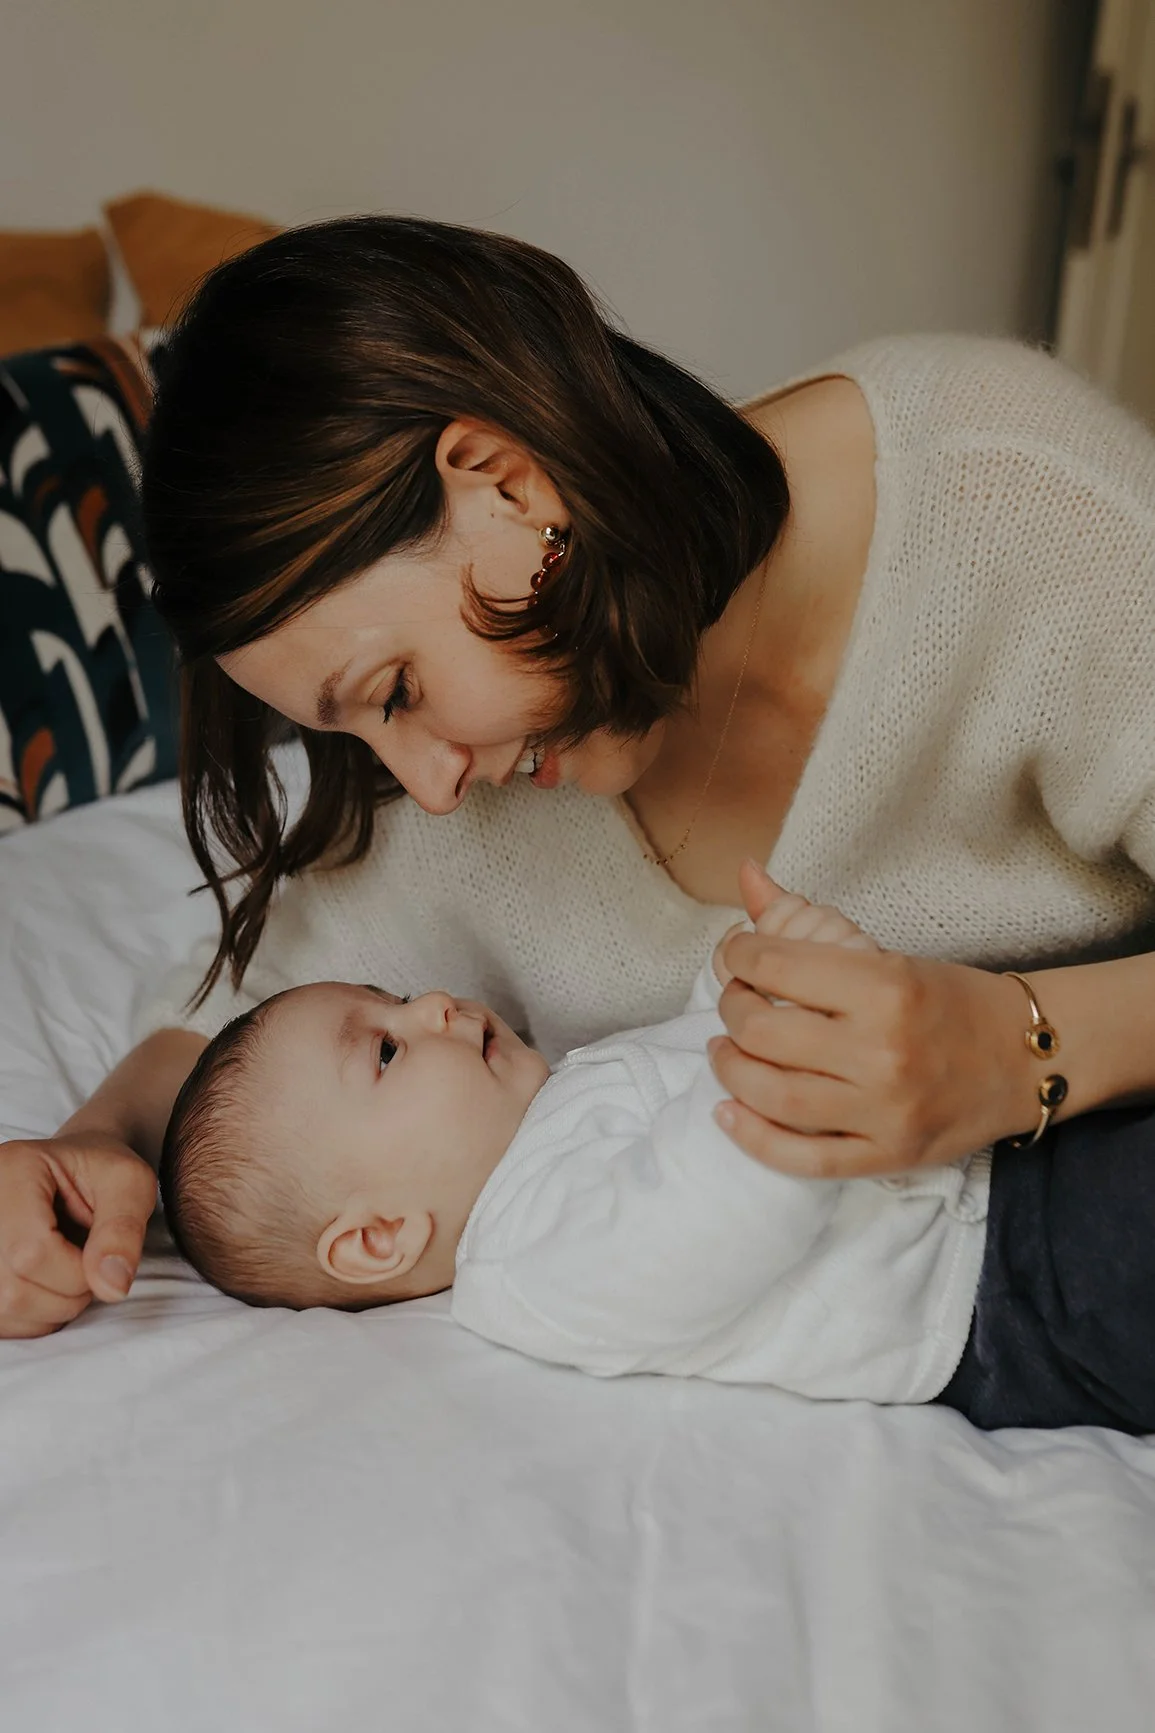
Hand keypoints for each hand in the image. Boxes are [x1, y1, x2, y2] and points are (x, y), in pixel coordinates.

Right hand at [0, 1132, 156, 1337]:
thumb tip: (111, 1287)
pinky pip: (1, 1320)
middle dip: (67, 1295)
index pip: (31, 1252)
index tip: (101, 1257)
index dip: (77, 1273)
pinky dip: (32, 1316)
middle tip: (88, 1265)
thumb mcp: (129, 1183)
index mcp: (13, 1170)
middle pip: (12, 1289)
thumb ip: (123, 1230)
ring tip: (67, 1272)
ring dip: (51, 1309)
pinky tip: (47, 1284)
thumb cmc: (102, 1173)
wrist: (76, 1170)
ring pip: (4, 1310)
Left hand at [709, 862, 1027, 1177]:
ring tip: (726, 1052)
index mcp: (886, 987)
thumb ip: (804, 923)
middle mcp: (883, 1050)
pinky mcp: (890, 1155)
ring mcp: (886, 1110)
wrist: (1029, 1059)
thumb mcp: (886, 955)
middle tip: (734, 1004)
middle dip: (732, 1012)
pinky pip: (804, 1159)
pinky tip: (728, 1114)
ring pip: (775, 1097)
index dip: (738, 956)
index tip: (736, 956)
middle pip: (765, 1033)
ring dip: (731, 1072)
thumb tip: (744, 872)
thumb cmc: (953, 1001)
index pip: (777, 966)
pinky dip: (754, 1139)